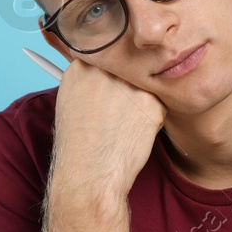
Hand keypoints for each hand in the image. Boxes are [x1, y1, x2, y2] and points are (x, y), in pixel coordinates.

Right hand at [49, 58, 165, 200]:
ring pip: (146, 85)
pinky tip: (135, 133)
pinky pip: (159, 103)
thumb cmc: (78, 144)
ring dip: (142, 101)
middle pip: (130, 69)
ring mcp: (130, 84)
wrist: (90, 173)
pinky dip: (152, 118)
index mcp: (83, 65)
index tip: (113, 90)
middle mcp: (106, 69)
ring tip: (124, 124)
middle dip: (130, 87)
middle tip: (121, 111)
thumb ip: (89, 78)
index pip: (110, 57)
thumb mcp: (71, 100)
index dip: (114, 76)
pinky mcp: (151, 102)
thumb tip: (110, 68)